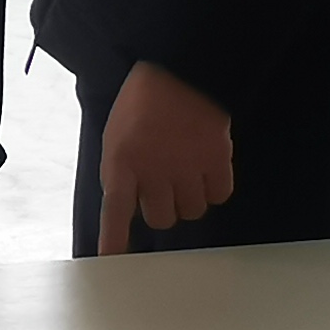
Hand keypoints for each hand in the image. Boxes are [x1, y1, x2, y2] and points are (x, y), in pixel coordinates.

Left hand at [95, 61, 232, 256]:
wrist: (183, 68)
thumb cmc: (144, 99)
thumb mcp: (116, 133)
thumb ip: (120, 169)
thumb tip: (128, 201)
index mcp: (122, 161)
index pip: (115, 211)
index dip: (114, 239)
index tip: (110, 261)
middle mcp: (154, 171)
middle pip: (159, 219)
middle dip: (160, 207)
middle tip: (163, 185)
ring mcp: (187, 168)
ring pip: (191, 212)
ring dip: (188, 199)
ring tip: (186, 172)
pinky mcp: (217, 161)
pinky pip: (219, 196)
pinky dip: (214, 189)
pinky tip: (208, 170)